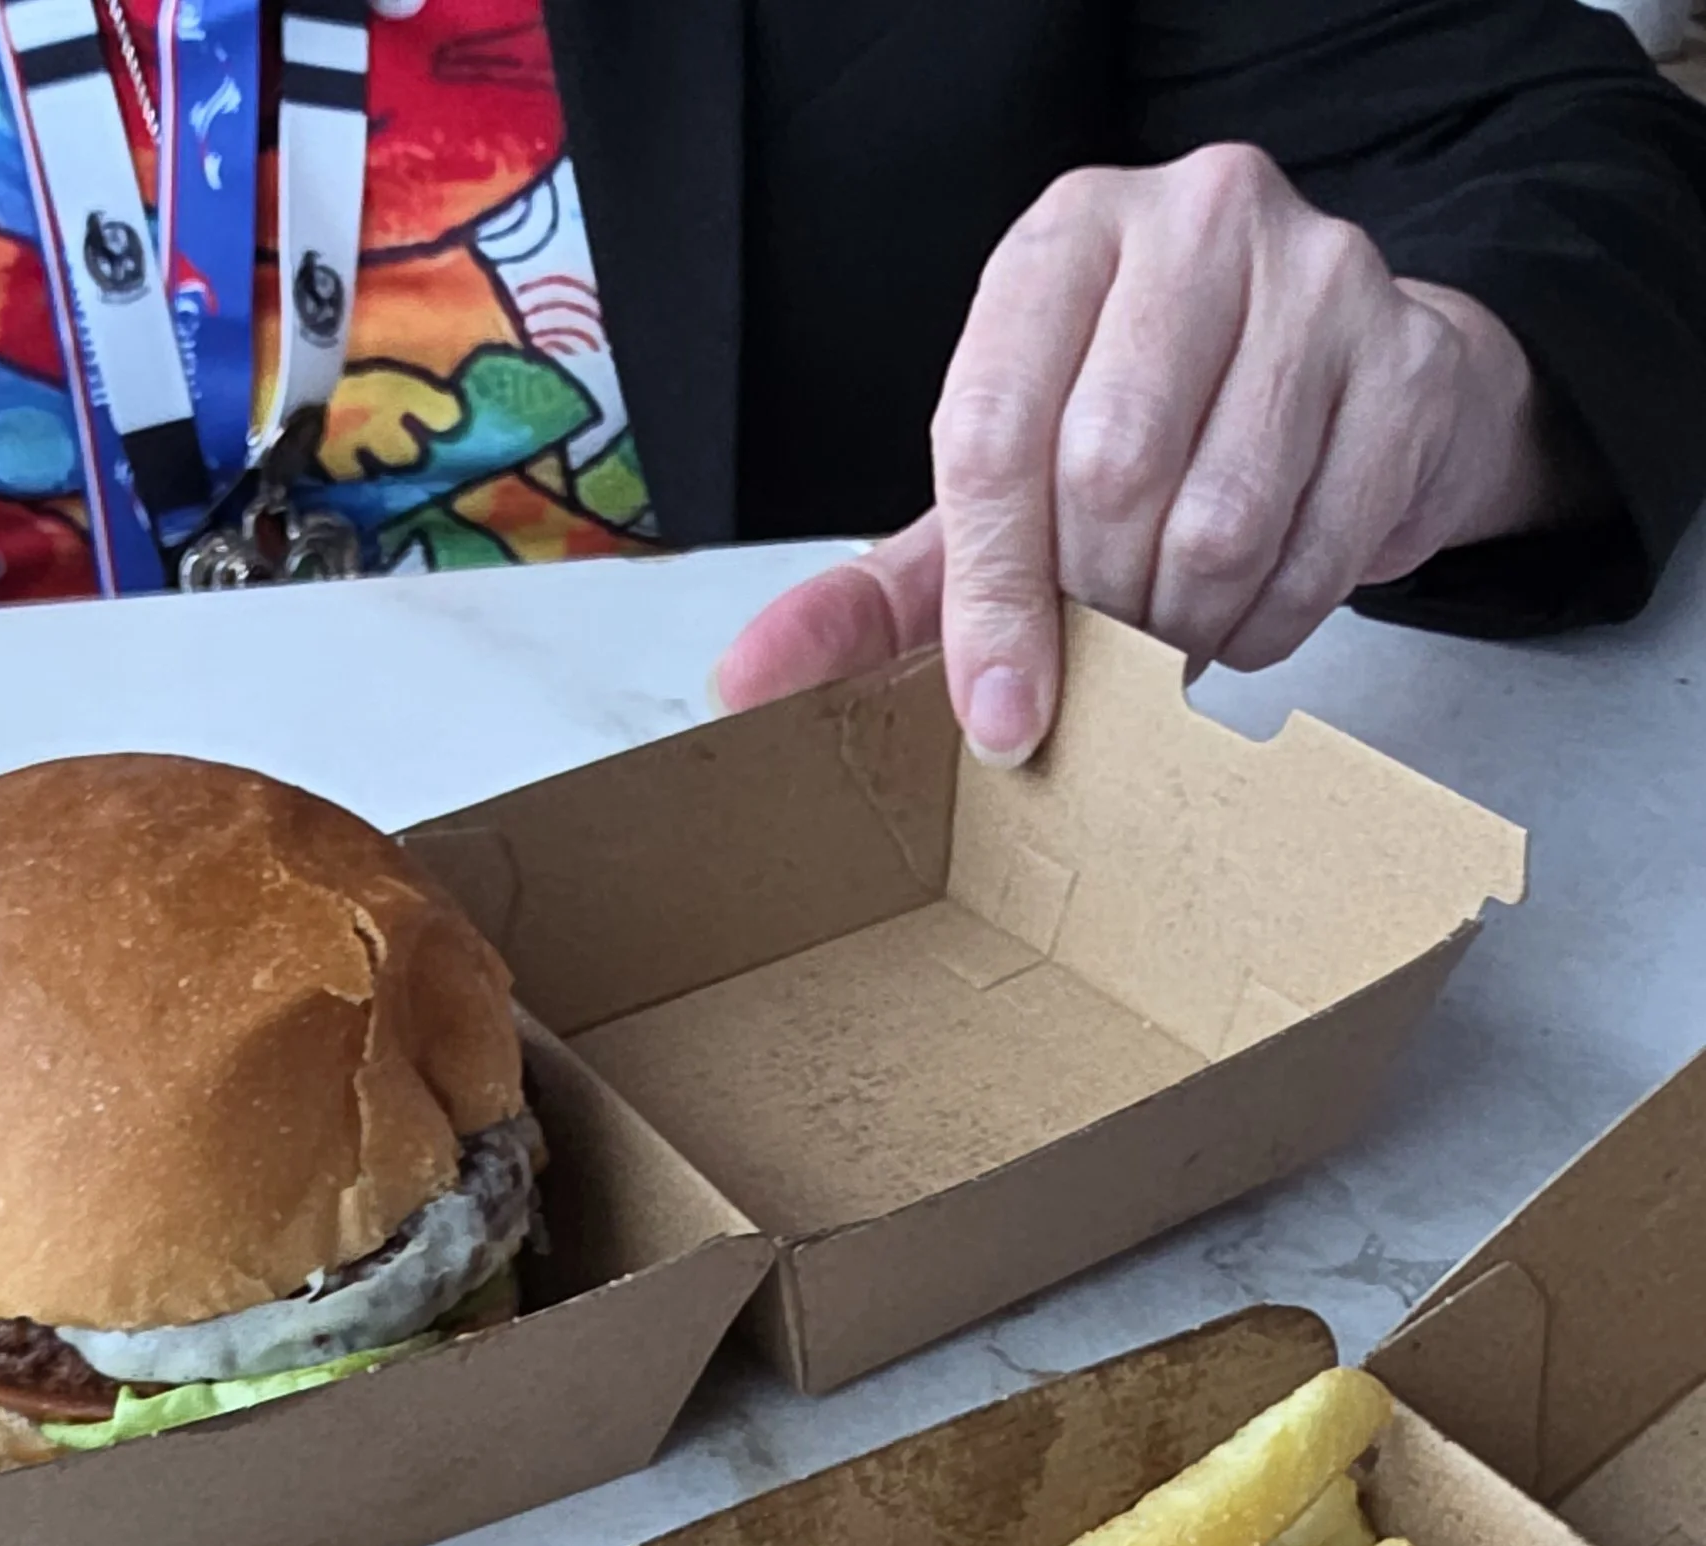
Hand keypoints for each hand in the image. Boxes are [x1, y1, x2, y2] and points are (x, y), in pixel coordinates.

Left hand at [716, 144, 1572, 757]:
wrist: (1349, 397)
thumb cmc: (1151, 440)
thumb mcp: (996, 505)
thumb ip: (876, 595)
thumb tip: (744, 681)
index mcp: (1064, 244)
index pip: (997, 431)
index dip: (990, 599)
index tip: (999, 716)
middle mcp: (1192, 223)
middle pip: (1109, 476)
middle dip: (1097, 613)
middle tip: (1106, 657)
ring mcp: (1317, 278)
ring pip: (1219, 524)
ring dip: (1185, 629)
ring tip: (1174, 632)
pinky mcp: (1407, 360)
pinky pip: (1320, 553)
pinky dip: (1271, 625)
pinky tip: (1250, 606)